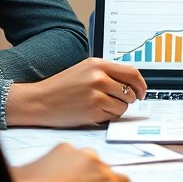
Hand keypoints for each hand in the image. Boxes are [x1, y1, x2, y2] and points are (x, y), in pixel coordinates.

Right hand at [5, 58, 147, 126]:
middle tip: (122, 101)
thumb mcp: (84, 70)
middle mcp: (98, 77)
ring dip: (117, 109)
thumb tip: (132, 82)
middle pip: (131, 90)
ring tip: (101, 106)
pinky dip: (108, 117)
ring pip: (124, 105)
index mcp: (97, 64)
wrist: (40, 101)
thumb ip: (107, 73)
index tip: (142, 91)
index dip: (141, 84)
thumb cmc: (61, 87)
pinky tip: (94, 112)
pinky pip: (113, 116)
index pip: (132, 72)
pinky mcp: (93, 110)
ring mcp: (96, 94)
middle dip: (130, 99)